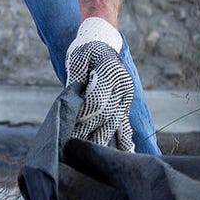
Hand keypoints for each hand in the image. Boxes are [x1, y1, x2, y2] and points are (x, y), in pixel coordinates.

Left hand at [64, 18, 135, 151]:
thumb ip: (77, 81)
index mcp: (109, 73)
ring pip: (115, 123)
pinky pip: (125, 124)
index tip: (72, 128)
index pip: (97, 100)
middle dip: (91, 132)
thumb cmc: (85, 50)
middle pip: (106, 115)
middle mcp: (121, 86)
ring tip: (94, 160)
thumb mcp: (78, 60)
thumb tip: (72, 102)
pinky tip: (127, 154)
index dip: (84, 115)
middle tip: (76, 149)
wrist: (101, 39)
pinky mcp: (124, 103)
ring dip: (103, 140)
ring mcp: (125, 96)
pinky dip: (125, 140)